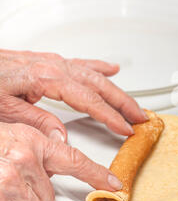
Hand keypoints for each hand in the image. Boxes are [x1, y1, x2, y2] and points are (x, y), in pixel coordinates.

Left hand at [0, 49, 148, 140]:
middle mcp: (53, 67)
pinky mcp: (48, 62)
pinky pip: (81, 64)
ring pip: (94, 75)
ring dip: (117, 90)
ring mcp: (53, 63)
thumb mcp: (3, 110)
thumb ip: (35, 121)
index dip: (109, 115)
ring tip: (133, 103)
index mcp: (45, 78)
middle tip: (140, 118)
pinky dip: (99, 67)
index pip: (88, 100)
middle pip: (99, 86)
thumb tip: (61, 138)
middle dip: (123, 103)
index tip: (125, 128)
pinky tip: (111, 69)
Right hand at [0, 122, 122, 200]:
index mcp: (29, 140)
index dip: (96, 174)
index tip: (113, 185)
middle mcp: (22, 160)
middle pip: (49, 196)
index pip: (74, 159)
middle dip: (31, 197)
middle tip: (6, 186)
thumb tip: (57, 151)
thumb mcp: (6, 136)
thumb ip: (33, 145)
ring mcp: (9, 183)